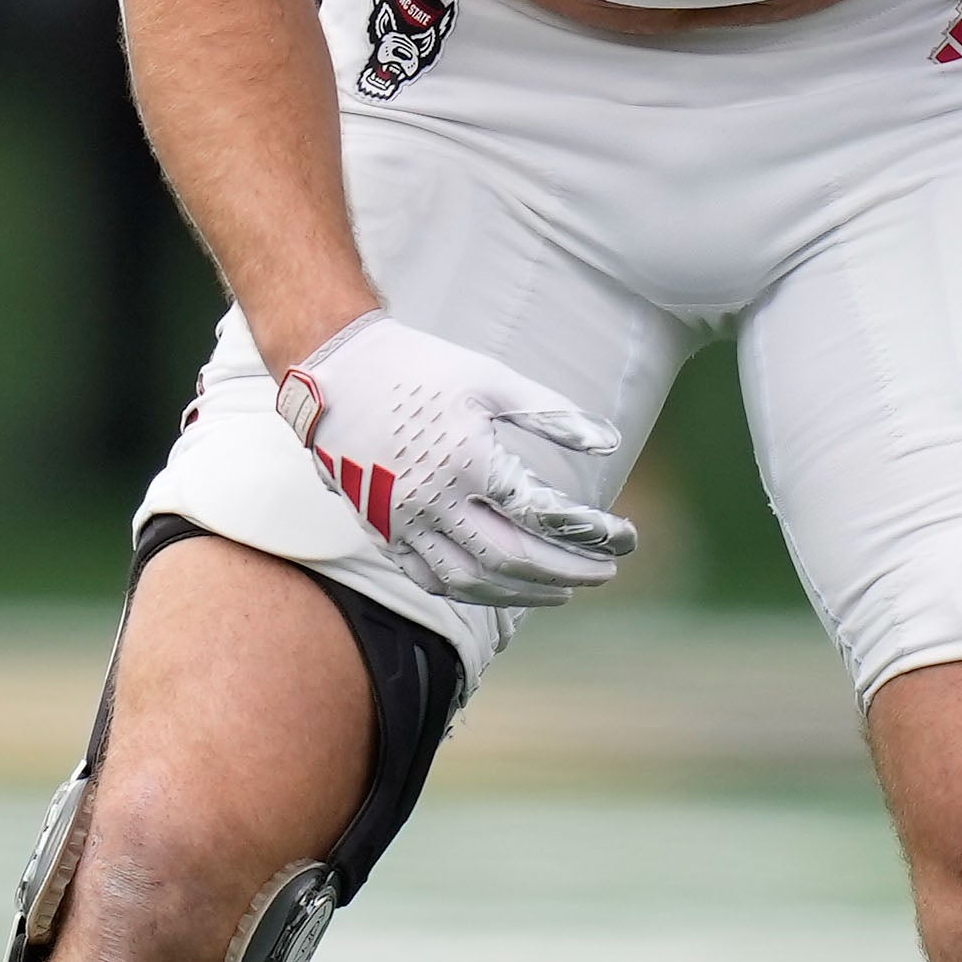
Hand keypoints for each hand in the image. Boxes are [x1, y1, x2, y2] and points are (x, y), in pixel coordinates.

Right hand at [275, 312, 633, 605]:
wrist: (335, 370)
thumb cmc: (420, 368)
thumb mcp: (492, 379)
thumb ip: (552, 415)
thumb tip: (610, 444)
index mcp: (466, 460)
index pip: (544, 514)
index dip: (592, 533)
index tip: (625, 538)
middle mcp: (433, 500)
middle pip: (513, 558)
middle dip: (568, 571)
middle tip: (605, 572)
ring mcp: (402, 522)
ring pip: (471, 581)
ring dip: (524, 593)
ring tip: (562, 589)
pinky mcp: (381, 530)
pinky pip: (430, 579)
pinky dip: (472, 591)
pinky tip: (501, 587)